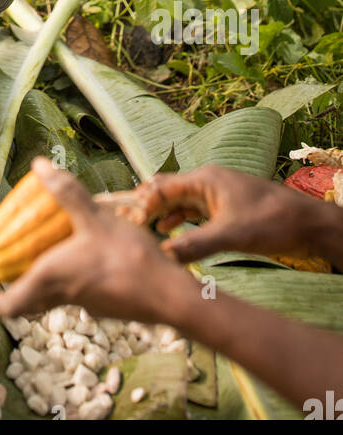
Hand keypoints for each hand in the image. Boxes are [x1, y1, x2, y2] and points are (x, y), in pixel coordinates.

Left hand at [0, 158, 184, 324]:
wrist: (170, 295)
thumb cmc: (127, 258)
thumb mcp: (94, 217)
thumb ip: (66, 193)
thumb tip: (39, 165)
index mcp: (51, 279)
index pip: (5, 304)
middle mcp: (63, 296)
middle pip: (24, 303)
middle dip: (5, 291)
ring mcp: (86, 303)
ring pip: (49, 298)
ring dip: (36, 283)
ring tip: (34, 257)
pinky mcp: (106, 304)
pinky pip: (73, 293)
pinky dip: (64, 279)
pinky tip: (80, 257)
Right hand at [127, 164, 335, 263]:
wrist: (307, 225)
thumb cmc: (272, 222)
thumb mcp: (231, 235)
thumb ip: (195, 244)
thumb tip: (163, 254)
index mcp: (205, 179)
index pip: (162, 187)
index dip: (142, 204)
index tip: (127, 223)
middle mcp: (207, 182)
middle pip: (167, 190)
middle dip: (146, 206)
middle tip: (126, 225)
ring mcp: (216, 195)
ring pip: (178, 202)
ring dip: (160, 214)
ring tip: (139, 231)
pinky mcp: (224, 208)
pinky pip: (192, 210)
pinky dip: (177, 219)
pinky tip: (166, 231)